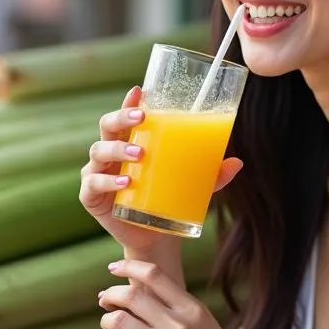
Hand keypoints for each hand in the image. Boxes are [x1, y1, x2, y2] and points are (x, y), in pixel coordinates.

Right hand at [78, 86, 242, 257]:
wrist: (155, 238)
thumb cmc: (169, 200)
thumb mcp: (195, 186)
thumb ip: (212, 174)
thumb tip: (237, 162)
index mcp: (130, 142)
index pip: (125, 115)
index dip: (129, 101)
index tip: (140, 90)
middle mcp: (110, 153)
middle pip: (107, 125)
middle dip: (121, 117)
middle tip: (141, 117)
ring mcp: (98, 173)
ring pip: (98, 150)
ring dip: (118, 149)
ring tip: (140, 155)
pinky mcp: (92, 197)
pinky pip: (93, 183)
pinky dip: (106, 181)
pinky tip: (125, 182)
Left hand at [99, 259, 252, 328]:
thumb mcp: (203, 323)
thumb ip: (177, 306)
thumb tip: (141, 290)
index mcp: (192, 309)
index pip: (154, 275)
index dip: (128, 267)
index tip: (113, 268)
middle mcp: (178, 326)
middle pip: (131, 296)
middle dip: (111, 294)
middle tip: (104, 299)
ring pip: (118, 321)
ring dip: (107, 319)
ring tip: (109, 323)